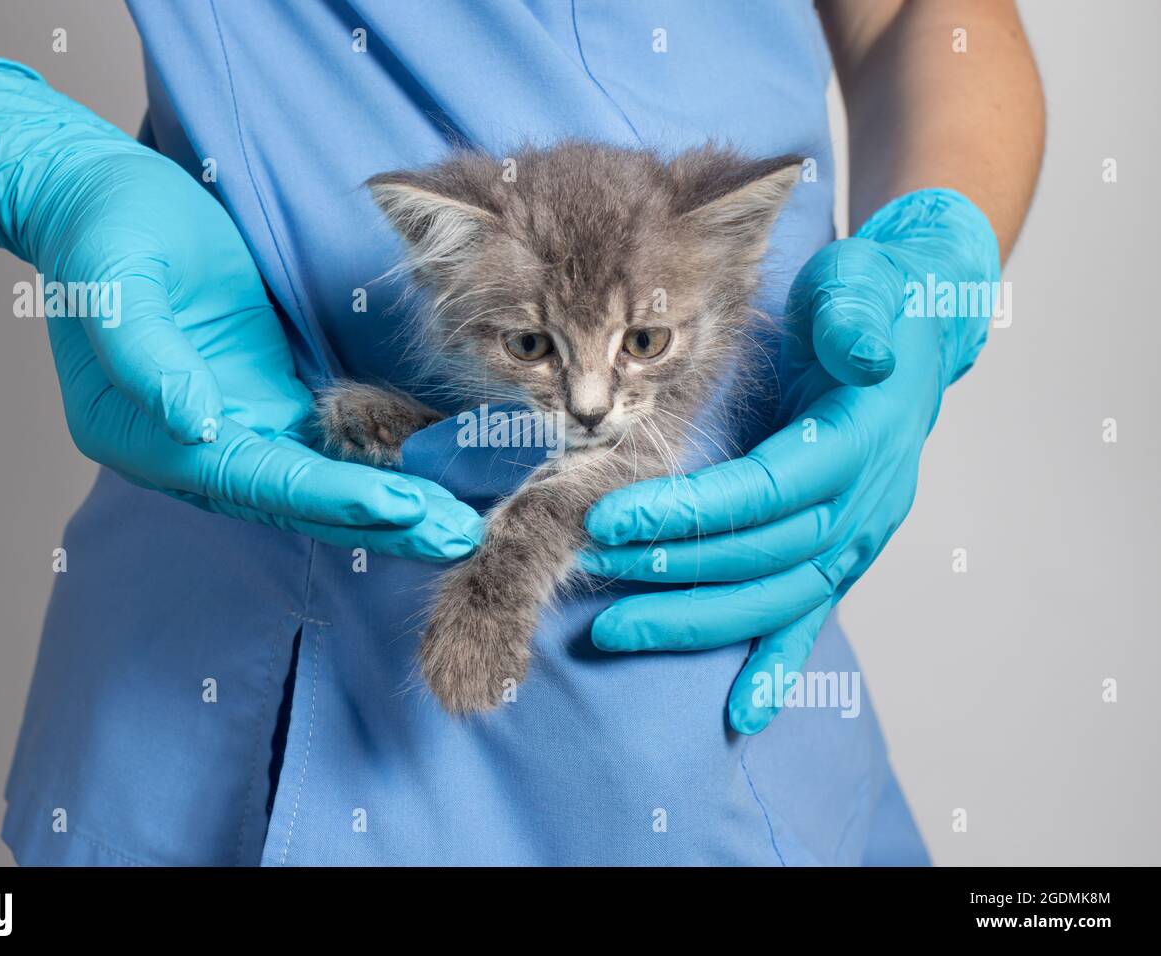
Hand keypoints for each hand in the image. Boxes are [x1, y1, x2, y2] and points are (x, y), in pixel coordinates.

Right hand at [0, 58, 479, 560]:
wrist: (103, 197)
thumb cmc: (106, 231)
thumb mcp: (115, 281)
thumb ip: (147, 357)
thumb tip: (193, 424)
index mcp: (145, 440)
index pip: (255, 479)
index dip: (330, 496)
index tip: (400, 507)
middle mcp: (192, 452)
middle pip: (297, 502)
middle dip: (380, 522)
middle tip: (457, 537)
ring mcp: (232, 430)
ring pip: (320, 486)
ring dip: (390, 508)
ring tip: (458, 525)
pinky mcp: (264, 402)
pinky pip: (327, 448)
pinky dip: (377, 468)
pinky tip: (431, 479)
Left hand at [582, 189, 1000, 732]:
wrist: (911, 332)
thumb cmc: (868, 303)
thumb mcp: (862, 283)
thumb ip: (857, 312)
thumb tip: (861, 349)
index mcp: (859, 437)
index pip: (764, 489)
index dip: (687, 512)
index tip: (608, 518)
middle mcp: (866, 499)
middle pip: (762, 552)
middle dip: (672, 567)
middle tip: (592, 566)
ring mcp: (859, 536)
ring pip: (777, 598)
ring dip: (696, 621)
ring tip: (616, 629)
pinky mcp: (844, 555)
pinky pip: (810, 618)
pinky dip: (776, 667)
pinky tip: (741, 713)